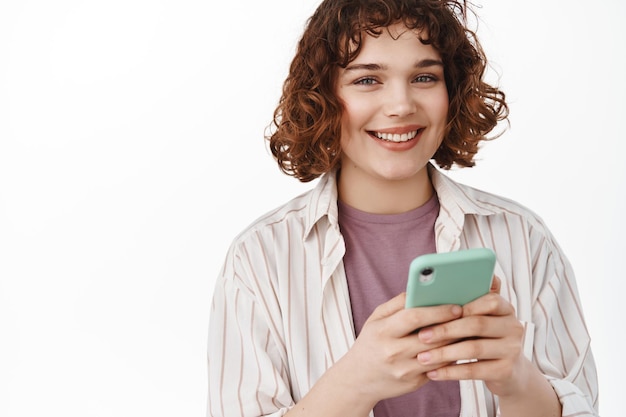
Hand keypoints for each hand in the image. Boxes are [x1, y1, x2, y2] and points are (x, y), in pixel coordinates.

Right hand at [334, 292, 462, 406]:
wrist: (359, 379)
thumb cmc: (370, 343)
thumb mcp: (376, 319)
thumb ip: (397, 303)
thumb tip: (421, 289)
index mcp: (383, 331)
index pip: (413, 317)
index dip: (437, 311)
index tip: (456, 306)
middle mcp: (393, 352)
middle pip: (431, 337)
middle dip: (454, 326)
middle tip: (471, 316)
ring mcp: (404, 370)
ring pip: (439, 354)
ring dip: (457, 342)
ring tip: (470, 330)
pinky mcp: (414, 383)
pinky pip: (439, 368)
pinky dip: (451, 357)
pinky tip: (459, 347)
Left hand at [415, 280, 527, 396]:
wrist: (511, 373)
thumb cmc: (485, 339)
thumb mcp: (481, 320)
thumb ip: (465, 306)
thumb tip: (431, 291)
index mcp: (506, 308)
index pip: (488, 300)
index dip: (461, 306)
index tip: (435, 311)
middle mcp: (513, 327)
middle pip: (477, 324)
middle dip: (445, 330)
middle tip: (422, 336)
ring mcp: (512, 350)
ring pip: (473, 348)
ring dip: (444, 353)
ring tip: (422, 357)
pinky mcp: (506, 371)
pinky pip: (473, 371)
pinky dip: (450, 372)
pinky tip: (433, 372)